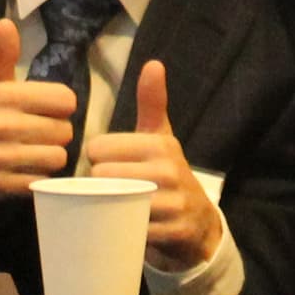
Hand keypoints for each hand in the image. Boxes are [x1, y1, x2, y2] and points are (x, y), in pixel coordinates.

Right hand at [0, 19, 79, 206]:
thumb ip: (2, 55)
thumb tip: (6, 22)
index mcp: (2, 95)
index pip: (64, 99)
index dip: (60, 106)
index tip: (46, 111)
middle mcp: (1, 124)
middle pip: (64, 130)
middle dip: (56, 134)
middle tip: (38, 135)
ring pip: (56, 158)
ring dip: (49, 158)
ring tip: (33, 153)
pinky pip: (40, 181)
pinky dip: (37, 178)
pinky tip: (23, 171)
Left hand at [79, 60, 218, 272]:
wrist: (197, 220)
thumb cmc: (166, 172)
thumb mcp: (160, 136)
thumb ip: (152, 102)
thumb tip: (153, 63)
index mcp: (160, 143)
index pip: (99, 148)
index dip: (97, 159)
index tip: (107, 165)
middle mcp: (168, 170)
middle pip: (102, 175)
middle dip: (97, 185)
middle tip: (106, 190)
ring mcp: (173, 202)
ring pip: (115, 202)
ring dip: (105, 207)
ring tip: (110, 206)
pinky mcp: (172, 231)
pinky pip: (130, 229)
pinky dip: (120, 229)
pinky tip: (122, 225)